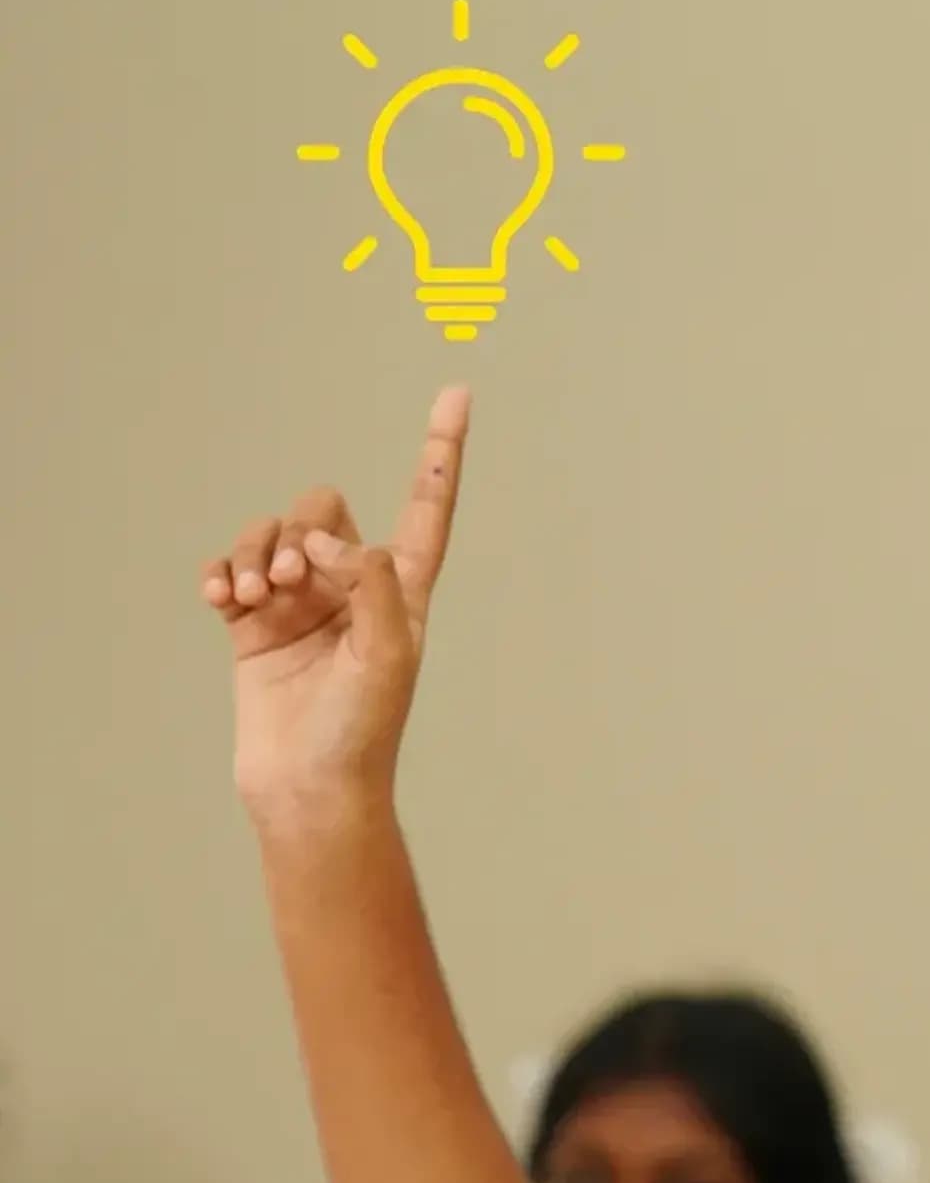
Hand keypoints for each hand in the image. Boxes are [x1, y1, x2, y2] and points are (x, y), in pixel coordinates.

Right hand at [198, 388, 470, 828]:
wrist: (308, 788)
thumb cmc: (361, 732)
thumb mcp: (389, 657)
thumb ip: (377, 587)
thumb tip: (343, 543)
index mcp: (403, 594)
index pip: (426, 510)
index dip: (439, 455)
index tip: (456, 394)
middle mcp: (352, 589)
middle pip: (324, 509)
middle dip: (302, 530)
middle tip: (294, 581)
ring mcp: (300, 604)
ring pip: (270, 533)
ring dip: (256, 550)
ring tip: (252, 594)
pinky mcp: (253, 624)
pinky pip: (230, 568)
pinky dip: (221, 571)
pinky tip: (219, 596)